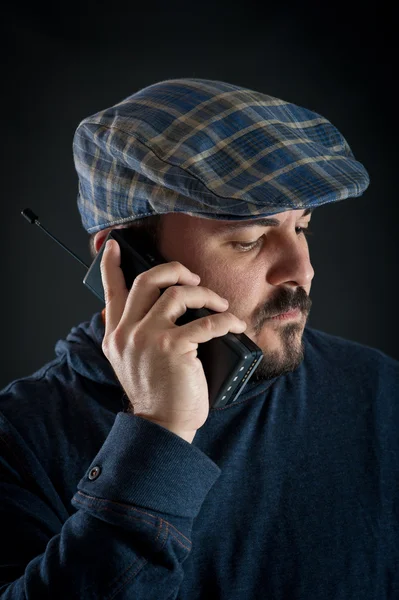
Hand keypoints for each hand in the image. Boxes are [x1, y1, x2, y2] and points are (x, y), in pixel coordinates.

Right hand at [100, 239, 246, 442]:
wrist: (161, 426)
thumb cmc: (156, 393)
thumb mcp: (131, 362)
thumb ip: (134, 335)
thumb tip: (157, 307)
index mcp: (116, 334)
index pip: (111, 290)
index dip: (112, 265)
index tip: (115, 244)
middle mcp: (127, 332)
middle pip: (148, 280)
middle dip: (175, 270)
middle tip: (193, 278)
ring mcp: (148, 338)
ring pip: (178, 294)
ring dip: (206, 295)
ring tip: (220, 305)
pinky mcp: (173, 347)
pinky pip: (206, 322)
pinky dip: (226, 320)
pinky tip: (235, 324)